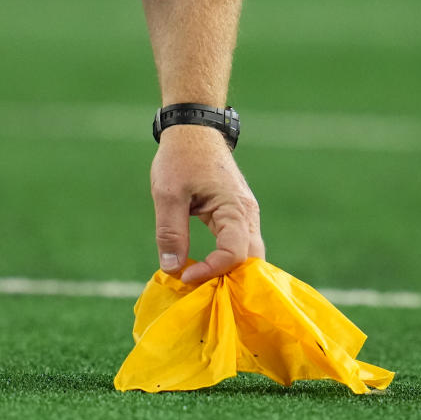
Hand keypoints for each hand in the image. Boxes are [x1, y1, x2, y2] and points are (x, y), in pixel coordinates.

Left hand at [150, 125, 264, 286]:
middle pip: (252, 261)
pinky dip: (228, 262)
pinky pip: (242, 246)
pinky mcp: (239, 216)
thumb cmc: (181, 157)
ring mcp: (247, 215)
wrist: (194, 129)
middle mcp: (248, 215)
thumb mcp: (168, 194)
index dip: (211, 271)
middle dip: (230, 280)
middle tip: (200, 289)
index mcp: (234, 209)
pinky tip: (208, 269)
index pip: (234, 254)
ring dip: (230, 273)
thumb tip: (172, 269)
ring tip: (203, 283)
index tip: (184, 276)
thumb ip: (171, 232)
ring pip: (250, 256)